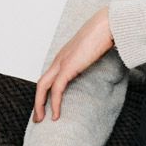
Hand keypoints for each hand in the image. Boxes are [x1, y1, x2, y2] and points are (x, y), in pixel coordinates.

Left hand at [33, 6, 114, 122]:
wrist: (107, 24)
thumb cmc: (104, 34)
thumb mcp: (94, 49)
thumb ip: (91, 57)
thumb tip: (98, 64)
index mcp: (65, 55)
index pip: (50, 76)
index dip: (46, 92)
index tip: (47, 105)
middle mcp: (60, 59)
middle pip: (42, 83)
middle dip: (38, 102)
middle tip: (38, 117)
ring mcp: (62, 62)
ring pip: (43, 87)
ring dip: (40, 105)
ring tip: (41, 120)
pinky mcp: (68, 67)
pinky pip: (57, 90)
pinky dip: (55, 104)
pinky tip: (56, 115)